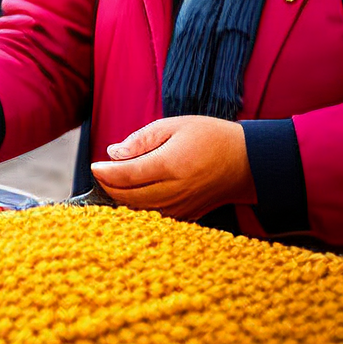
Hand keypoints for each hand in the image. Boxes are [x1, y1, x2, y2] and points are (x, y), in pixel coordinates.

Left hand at [90, 116, 255, 220]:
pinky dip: (139, 209)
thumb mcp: (174, 125)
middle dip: (109, 188)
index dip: (105, 172)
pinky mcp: (187, 216)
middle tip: (101, 175)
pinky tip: (134, 196)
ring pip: (139, 211)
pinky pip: (154, 217)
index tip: (95, 166)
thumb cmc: (211, 138)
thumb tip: (113, 153)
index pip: (126, 175)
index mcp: (170, 165)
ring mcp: (181, 207)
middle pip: (128, 198)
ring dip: (121, 201)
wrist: (248, 162)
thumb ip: (141, 140)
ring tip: (113, 185)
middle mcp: (175, 190)